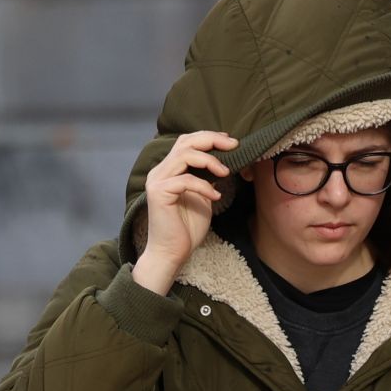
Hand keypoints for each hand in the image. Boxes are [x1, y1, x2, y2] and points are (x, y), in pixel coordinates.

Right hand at [140, 130, 239, 278]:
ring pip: (184, 155)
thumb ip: (207, 179)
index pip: (186, 143)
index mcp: (169, 170)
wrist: (172, 253)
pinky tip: (215, 196)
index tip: (230, 141)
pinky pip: (185, 181)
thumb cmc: (186, 228)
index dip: (208, 137)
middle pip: (185, 142)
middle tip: (233, 145)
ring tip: (225, 172)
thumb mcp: (203, 197)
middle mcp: (160, 171)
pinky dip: (203, 186)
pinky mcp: (159, 193)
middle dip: (211, 140)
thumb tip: (224, 164)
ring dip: (209, 160)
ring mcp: (157, 181)